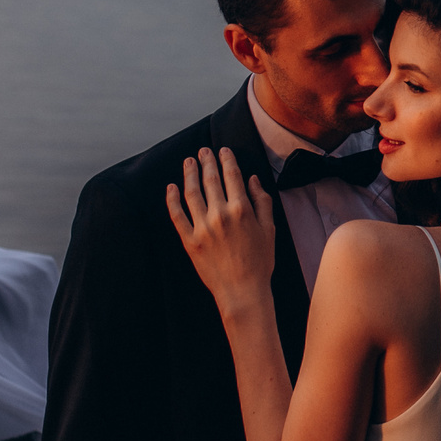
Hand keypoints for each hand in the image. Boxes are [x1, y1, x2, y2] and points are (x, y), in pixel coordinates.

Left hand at [165, 146, 275, 309]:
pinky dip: (172, 200)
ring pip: (192, 193)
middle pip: (211, 180)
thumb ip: (261, 201)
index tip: (222, 150)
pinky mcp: (189, 241)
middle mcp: (220, 215)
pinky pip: (177, 216)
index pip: (232, 176)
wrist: (242, 290)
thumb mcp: (269, 229)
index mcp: (242, 209)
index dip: (227, 160)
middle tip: (203, 151)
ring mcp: (202, 227)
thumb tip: (252, 180)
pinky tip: (171, 188)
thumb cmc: (260, 261)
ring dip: (189, 174)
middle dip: (207, 161)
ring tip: (188, 162)